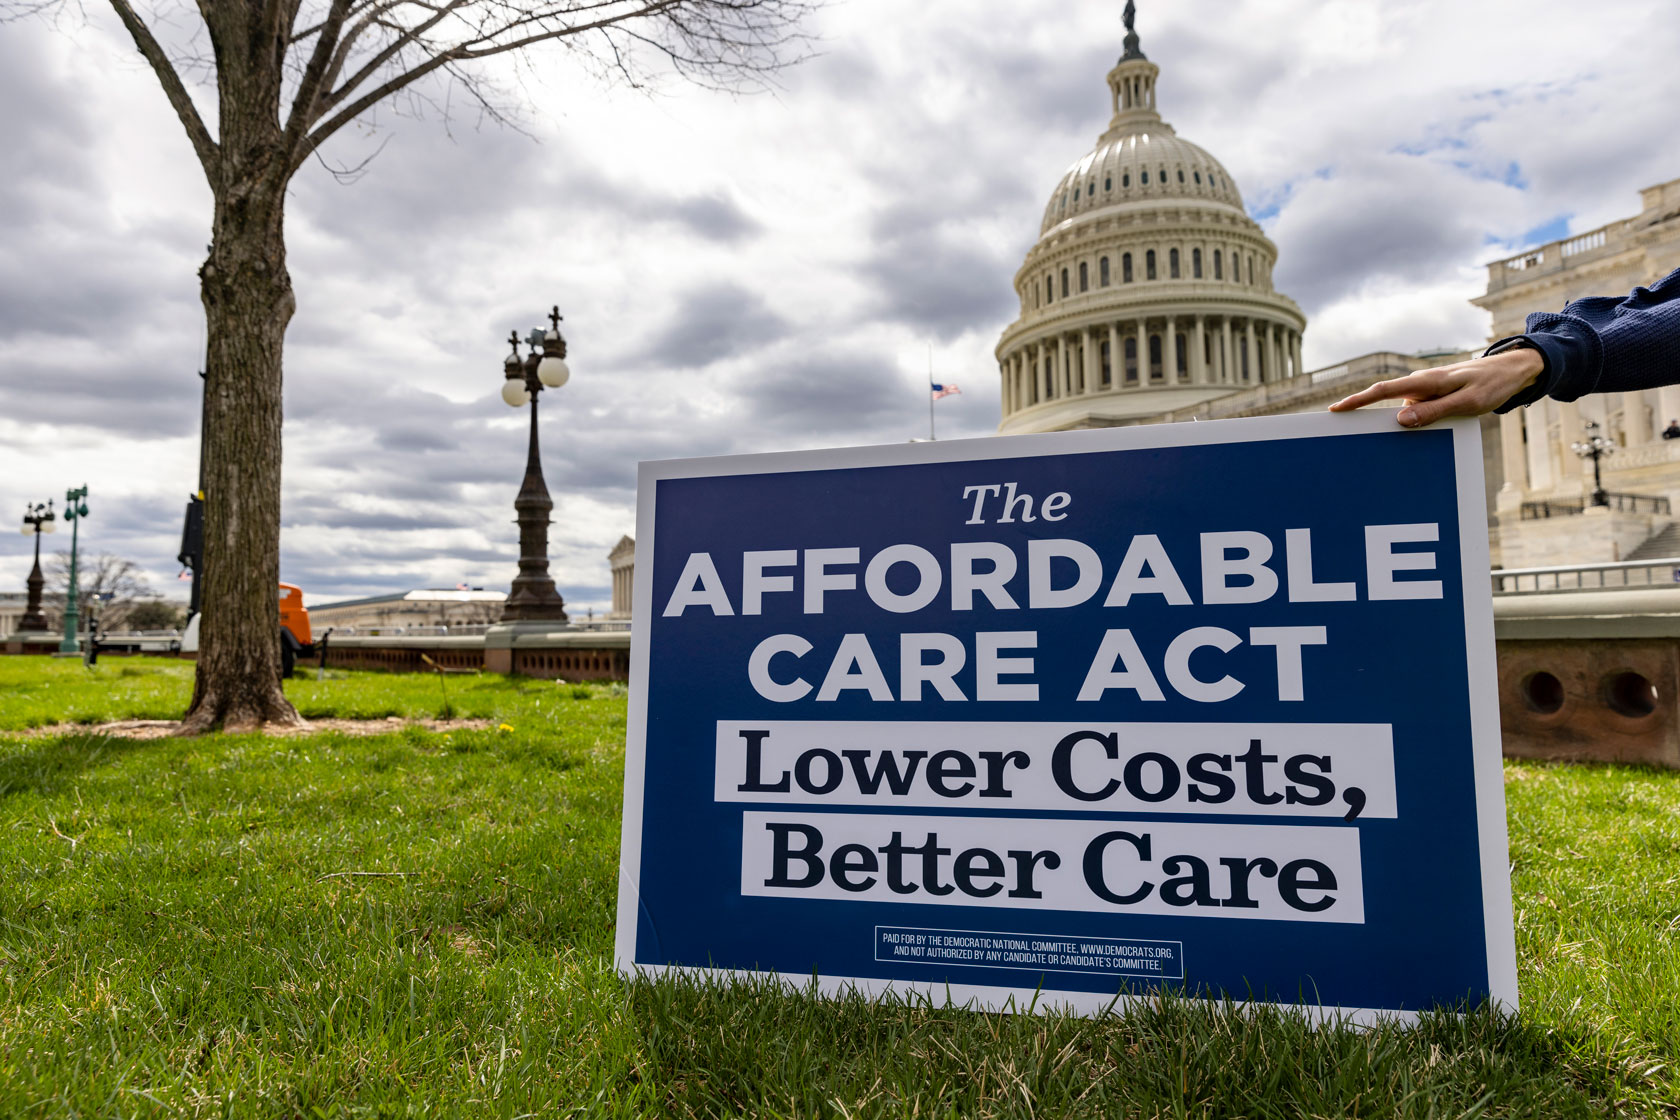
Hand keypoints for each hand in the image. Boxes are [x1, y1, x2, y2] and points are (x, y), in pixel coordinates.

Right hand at [1327, 347, 1543, 427]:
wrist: (1515, 370)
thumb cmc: (1493, 385)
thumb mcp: (1467, 402)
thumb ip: (1434, 411)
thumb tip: (1400, 419)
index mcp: (1426, 382)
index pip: (1383, 390)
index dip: (1357, 400)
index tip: (1335, 409)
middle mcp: (1422, 384)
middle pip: (1384, 399)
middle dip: (1362, 412)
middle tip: (1339, 427)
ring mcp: (1427, 390)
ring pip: (1402, 409)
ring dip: (1394, 424)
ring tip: (1380, 440)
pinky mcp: (1434, 396)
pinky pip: (1416, 411)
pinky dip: (1412, 423)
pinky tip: (1417, 436)